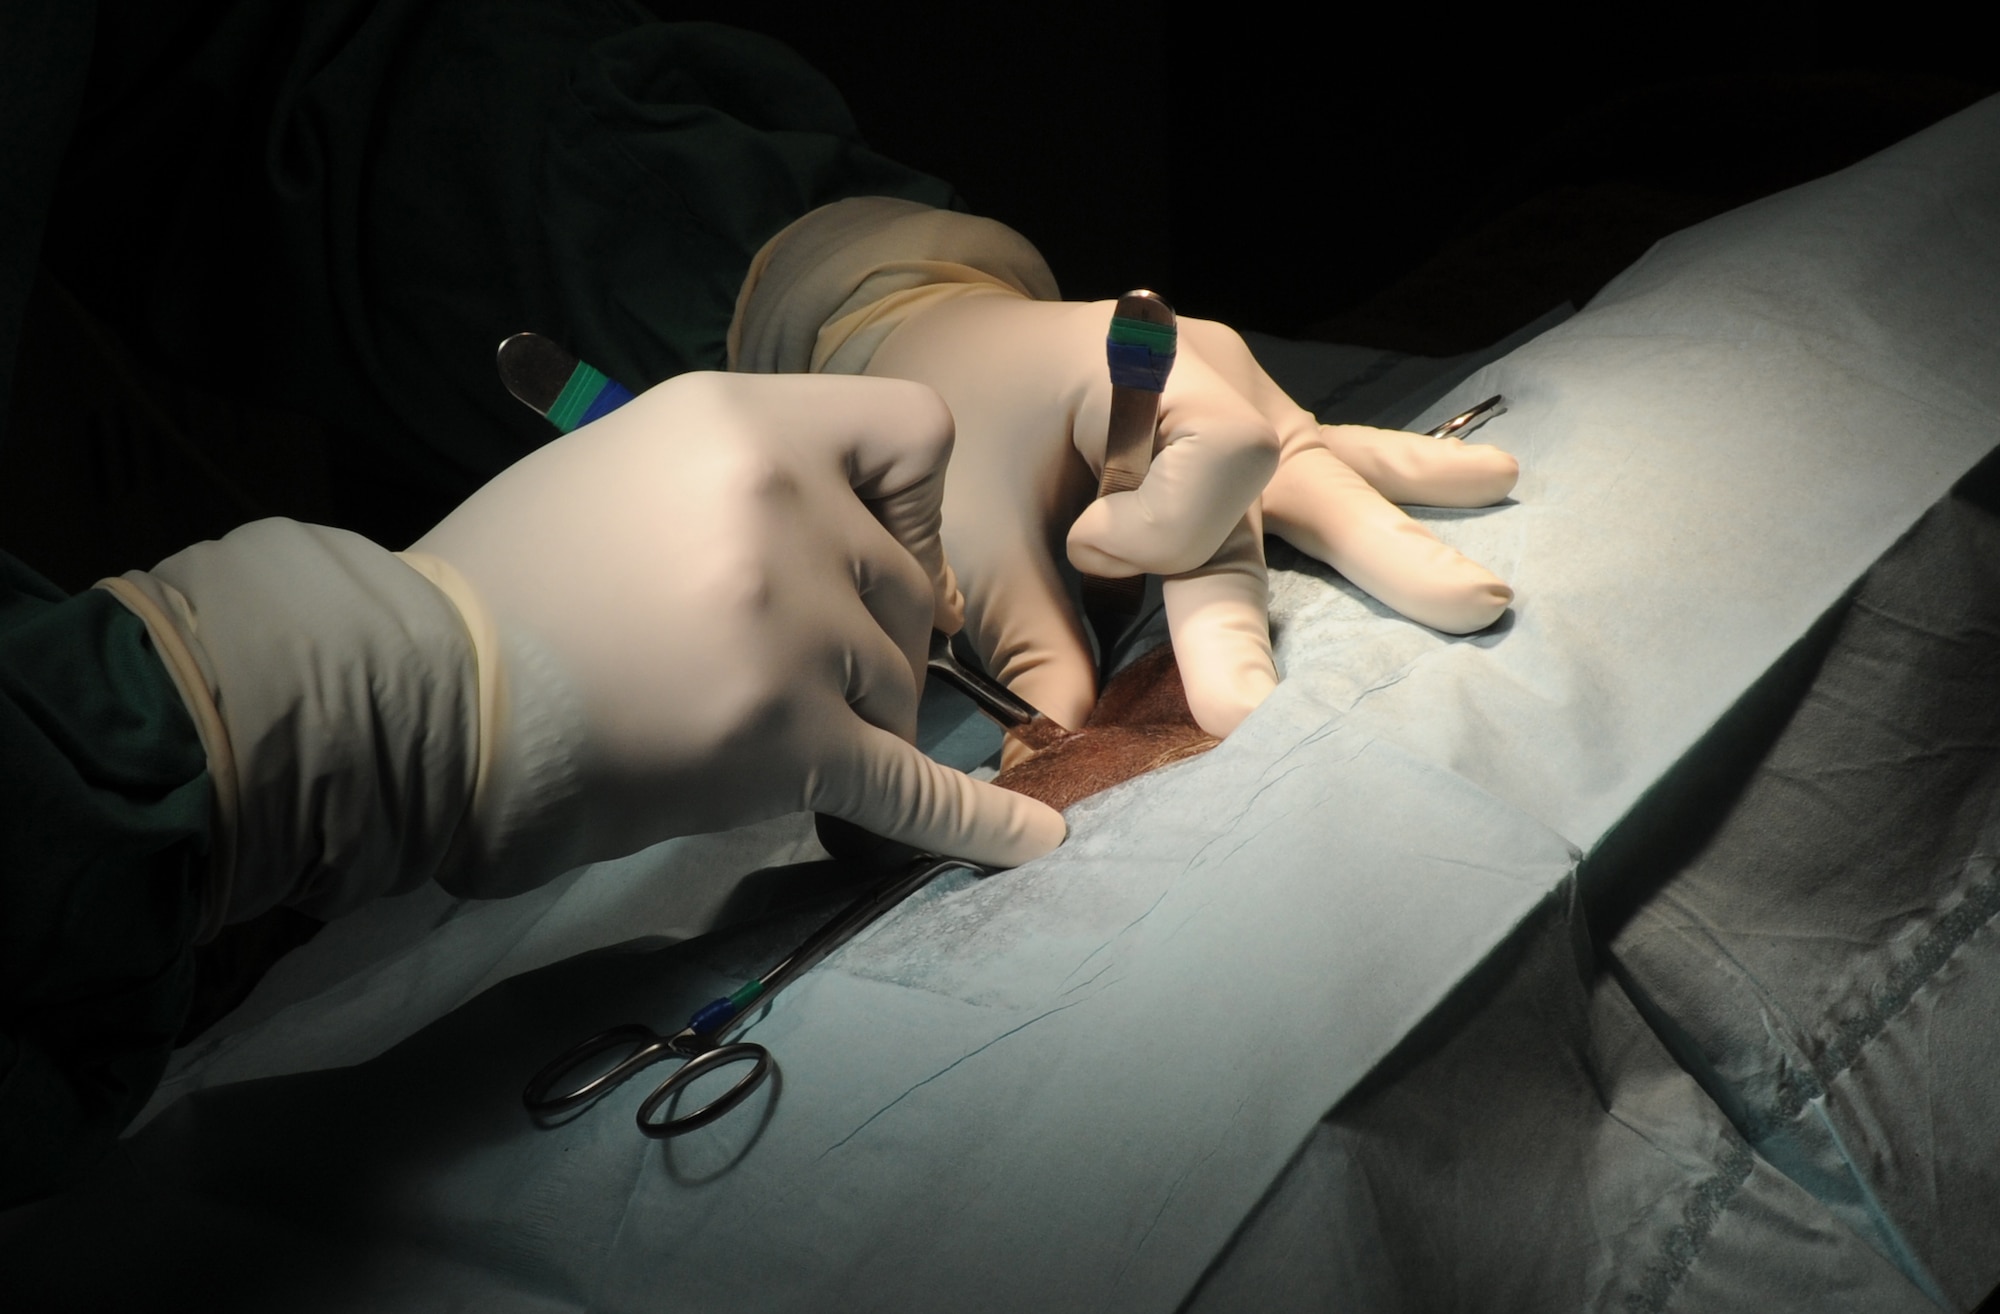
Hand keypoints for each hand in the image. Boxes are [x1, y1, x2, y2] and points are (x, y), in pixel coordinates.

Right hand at [412, 371, 1063, 889]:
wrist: (419, 696)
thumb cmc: (505, 582)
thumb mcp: (625, 464)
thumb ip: (747, 479)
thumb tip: (849, 537)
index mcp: (741, 421)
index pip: (911, 432)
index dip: (908, 500)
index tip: (866, 549)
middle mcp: (787, 505)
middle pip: (908, 585)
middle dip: (863, 633)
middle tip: (767, 667)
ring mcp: (798, 625)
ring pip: (902, 683)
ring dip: (851, 716)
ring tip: (747, 728)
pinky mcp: (792, 740)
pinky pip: (918, 789)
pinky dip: (980, 827)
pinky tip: (1036, 842)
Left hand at [863, 296, 1516, 740]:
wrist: (960, 340)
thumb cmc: (965, 412)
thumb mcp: (969, 516)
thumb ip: (1026, 622)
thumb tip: (1075, 731)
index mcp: (1147, 367)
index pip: (1219, 463)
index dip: (1166, 529)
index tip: (1089, 547)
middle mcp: (1216, 378)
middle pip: (1303, 479)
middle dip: (1378, 558)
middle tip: (1464, 610)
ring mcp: (1247, 402)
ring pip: (1336, 476)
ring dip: (1409, 533)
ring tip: (1489, 590)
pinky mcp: (1252, 436)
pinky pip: (1333, 463)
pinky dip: (1402, 482)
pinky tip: (1489, 481)